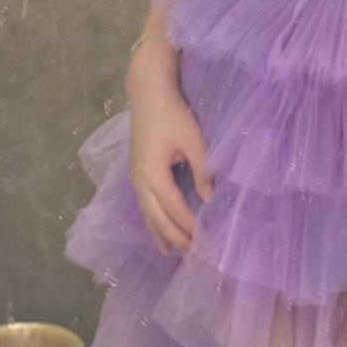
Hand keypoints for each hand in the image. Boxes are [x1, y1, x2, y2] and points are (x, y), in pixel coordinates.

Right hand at [127, 77, 214, 256]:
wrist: (148, 92)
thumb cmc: (173, 114)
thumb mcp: (193, 141)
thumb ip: (202, 171)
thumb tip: (211, 200)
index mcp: (152, 174)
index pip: (173, 208)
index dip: (188, 225)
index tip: (205, 239)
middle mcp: (139, 181)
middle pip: (157, 217)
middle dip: (175, 236)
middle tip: (193, 254)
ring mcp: (135, 177)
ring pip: (147, 214)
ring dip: (161, 233)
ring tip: (173, 253)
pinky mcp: (136, 172)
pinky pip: (144, 205)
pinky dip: (152, 221)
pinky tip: (158, 231)